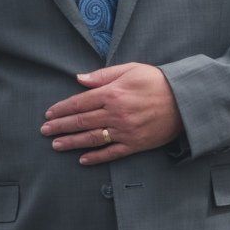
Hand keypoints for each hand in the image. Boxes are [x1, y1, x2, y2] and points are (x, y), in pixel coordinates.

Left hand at [42, 63, 184, 164]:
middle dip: (60, 126)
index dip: (62, 109)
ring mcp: (125, 131)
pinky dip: (96, 157)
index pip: (80, 102)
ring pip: (92, 139)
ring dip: (71, 142)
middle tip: (45, 131)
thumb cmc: (158, 81)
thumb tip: (79, 79)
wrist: (185, 100)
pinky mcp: (135, 144)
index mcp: (113, 93)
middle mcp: (116, 114)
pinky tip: (82, 159)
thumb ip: (103, 75)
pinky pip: (111, 153)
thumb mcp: (131, 69)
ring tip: (56, 145)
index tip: (49, 113)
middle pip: (81, 122)